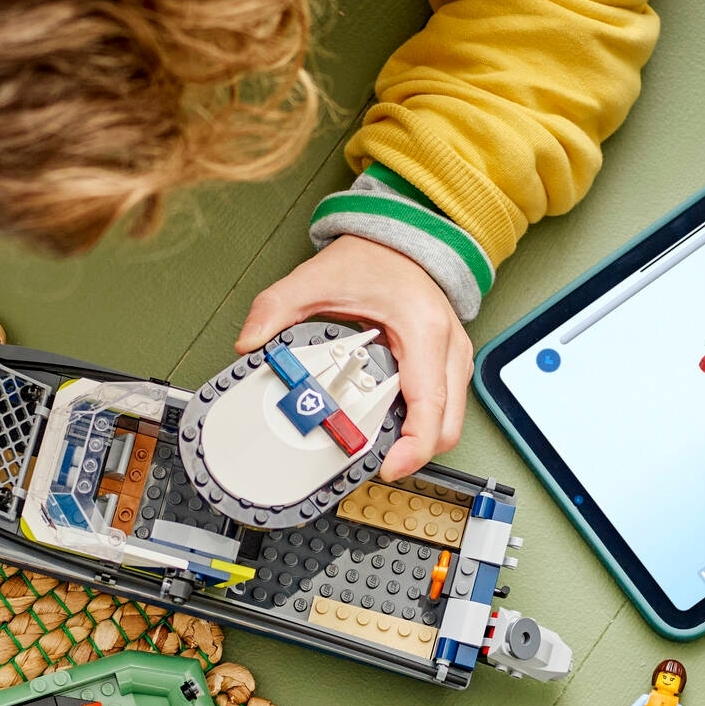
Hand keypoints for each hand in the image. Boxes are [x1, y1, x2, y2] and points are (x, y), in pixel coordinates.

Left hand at [234, 236, 469, 481]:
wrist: (400, 238)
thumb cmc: (374, 257)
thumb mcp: (316, 280)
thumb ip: (276, 308)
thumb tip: (250, 341)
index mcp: (422, 332)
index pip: (429, 409)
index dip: (412, 449)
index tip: (388, 466)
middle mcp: (448, 347)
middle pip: (448, 427)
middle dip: (414, 453)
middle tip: (375, 462)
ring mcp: (454, 356)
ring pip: (450, 421)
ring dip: (418, 439)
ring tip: (377, 441)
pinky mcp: (450, 361)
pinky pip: (445, 406)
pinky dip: (420, 422)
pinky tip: (389, 420)